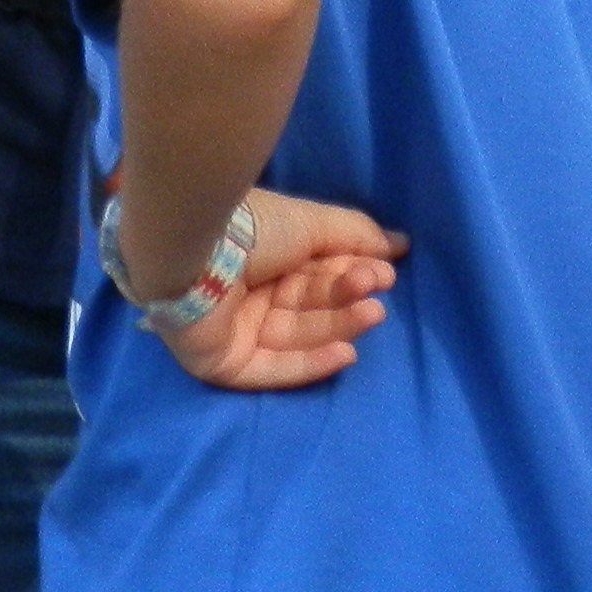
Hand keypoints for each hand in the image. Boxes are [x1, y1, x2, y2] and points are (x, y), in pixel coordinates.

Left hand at [154, 190, 408, 393]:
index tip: (386, 271)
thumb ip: (356, 236)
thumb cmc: (252, 228)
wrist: (193, 248)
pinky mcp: (225, 363)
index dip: (353, 273)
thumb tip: (399, 244)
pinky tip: (346, 353)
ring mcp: (238, 330)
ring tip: (372, 313)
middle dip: (347, 299)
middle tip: (377, 289)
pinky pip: (274, 368)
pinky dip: (310, 363)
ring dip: (338, 327)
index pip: (318, 273)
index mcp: (269, 257)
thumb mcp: (312, 223)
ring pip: (297, 336)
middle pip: (311, 305)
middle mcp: (253, 293)